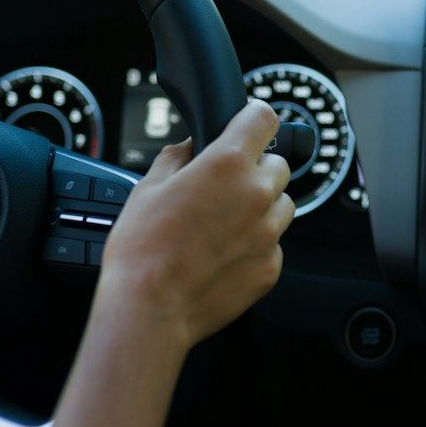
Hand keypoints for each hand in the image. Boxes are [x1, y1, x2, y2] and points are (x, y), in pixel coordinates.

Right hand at [94, 100, 294, 351]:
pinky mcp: (272, 266)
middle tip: (224, 190)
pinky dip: (256, 245)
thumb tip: (189, 147)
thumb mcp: (148, 186)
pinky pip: (274, 244)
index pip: (264, 118)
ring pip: (282, 205)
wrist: (150, 308)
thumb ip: (177, 156)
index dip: (254, 119)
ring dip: (261, 208)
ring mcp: (269, 233)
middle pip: (278, 166)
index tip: (249, 126)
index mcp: (228, 163)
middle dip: (255, 171)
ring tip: (223, 226)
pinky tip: (224, 255)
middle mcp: (257, 193)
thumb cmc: (143, 249)